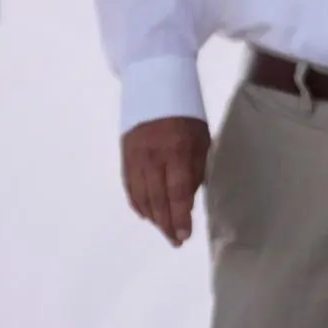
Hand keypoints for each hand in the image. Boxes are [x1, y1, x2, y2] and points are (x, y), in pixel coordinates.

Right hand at [121, 116, 209, 247]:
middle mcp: (153, 158)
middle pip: (158, 200)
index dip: (180, 217)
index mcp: (177, 151)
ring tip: (165, 230)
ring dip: (153, 218)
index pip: (178, 192)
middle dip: (167, 224)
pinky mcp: (125, 156)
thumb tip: (191, 198)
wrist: (154, 86)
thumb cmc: (187, 115)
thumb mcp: (202, 138)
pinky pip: (130, 187)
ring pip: (142, 197)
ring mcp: (136, 158)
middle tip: (176, 241)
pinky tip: (147, 215)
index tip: (185, 235)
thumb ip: (197, 168)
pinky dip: (138, 204)